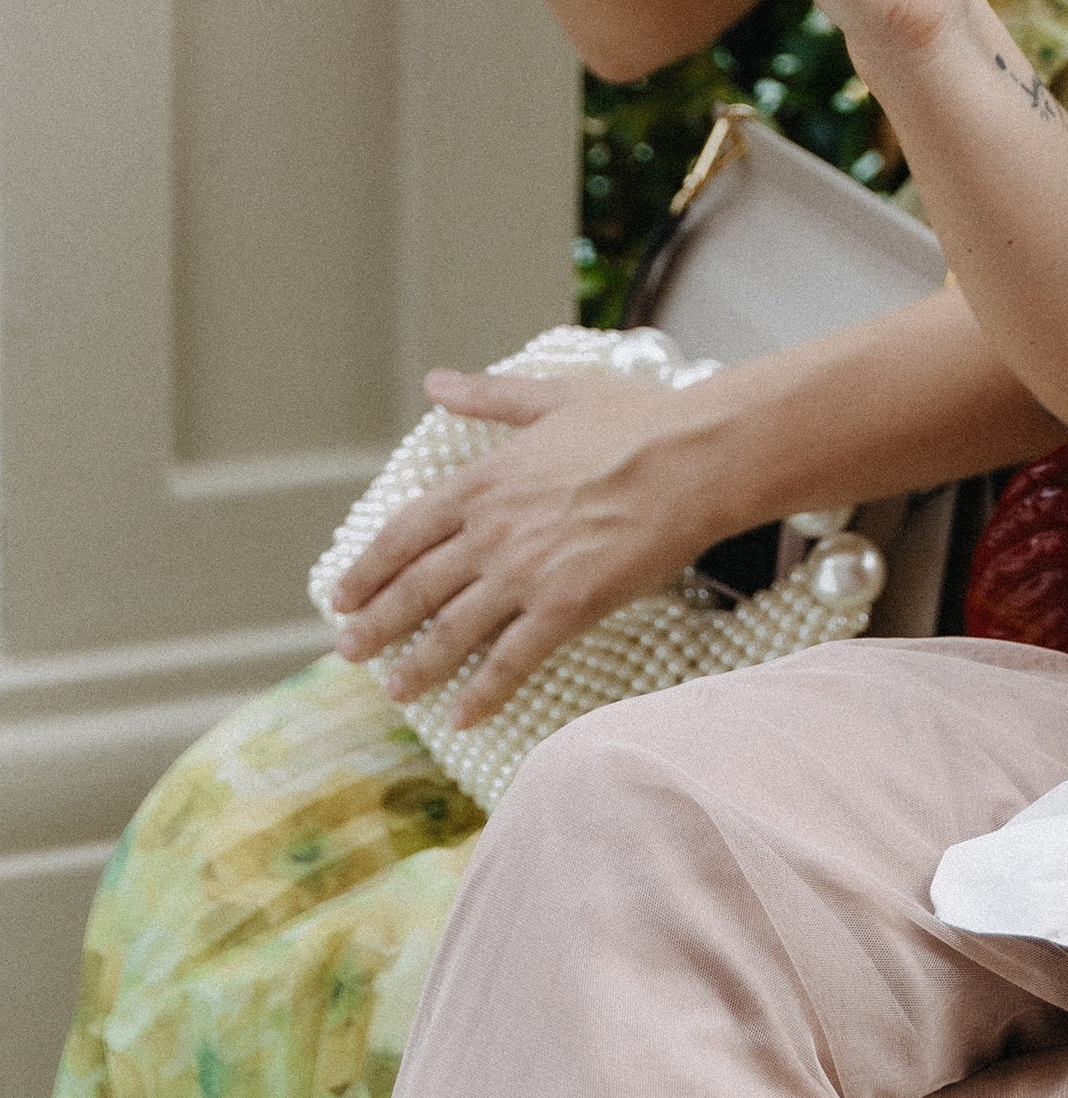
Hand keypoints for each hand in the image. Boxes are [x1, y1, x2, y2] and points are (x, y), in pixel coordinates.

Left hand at [329, 365, 720, 726]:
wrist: (695, 457)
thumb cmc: (636, 422)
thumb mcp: (552, 399)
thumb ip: (489, 397)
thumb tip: (438, 382)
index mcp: (483, 483)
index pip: (403, 534)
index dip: (368, 570)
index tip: (343, 595)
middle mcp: (491, 532)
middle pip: (414, 590)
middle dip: (376, 625)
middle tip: (349, 651)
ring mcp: (524, 573)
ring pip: (452, 632)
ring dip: (418, 665)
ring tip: (396, 689)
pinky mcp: (565, 607)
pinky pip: (511, 661)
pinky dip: (482, 692)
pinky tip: (463, 716)